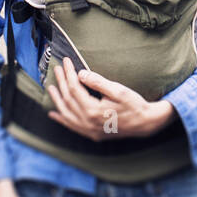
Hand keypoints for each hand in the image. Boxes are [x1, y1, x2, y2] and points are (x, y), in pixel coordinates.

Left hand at [47, 57, 176, 140]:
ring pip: (66, 114)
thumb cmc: (134, 105)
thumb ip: (98, 82)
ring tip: (51, 87)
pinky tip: (53, 114)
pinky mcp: (92, 134)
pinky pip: (72, 126)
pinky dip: (62, 119)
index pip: (74, 88)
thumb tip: (80, 74)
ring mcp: (89, 130)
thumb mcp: (118, 90)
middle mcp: (88, 123)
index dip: (68, 73)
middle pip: (68, 99)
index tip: (65, 61)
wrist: (146, 124)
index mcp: (93, 110)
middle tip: (57, 69)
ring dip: (57, 100)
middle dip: (61, 82)